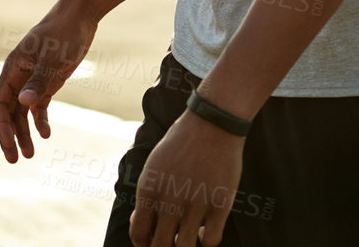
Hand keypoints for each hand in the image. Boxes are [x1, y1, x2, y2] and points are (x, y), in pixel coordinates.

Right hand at [0, 5, 96, 162]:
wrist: (80, 15)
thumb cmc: (64, 33)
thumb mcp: (53, 58)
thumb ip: (39, 80)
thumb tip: (23, 104)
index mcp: (12, 69)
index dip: (1, 128)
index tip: (8, 148)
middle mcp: (18, 76)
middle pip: (9, 112)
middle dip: (10, 136)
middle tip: (15, 160)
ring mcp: (32, 78)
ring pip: (22, 111)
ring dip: (25, 132)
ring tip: (30, 154)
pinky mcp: (47, 79)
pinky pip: (38, 105)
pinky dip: (40, 120)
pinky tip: (46, 134)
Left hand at [130, 111, 243, 246]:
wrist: (212, 123)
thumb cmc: (181, 144)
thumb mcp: (154, 166)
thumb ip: (146, 196)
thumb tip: (139, 223)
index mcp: (149, 189)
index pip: (138, 234)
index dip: (143, 245)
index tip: (151, 242)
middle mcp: (170, 199)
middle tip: (169, 243)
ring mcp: (196, 203)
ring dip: (183, 246)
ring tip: (186, 237)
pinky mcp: (220, 203)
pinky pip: (211, 240)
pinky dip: (205, 241)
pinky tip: (203, 230)